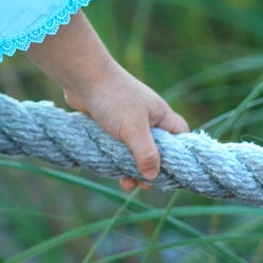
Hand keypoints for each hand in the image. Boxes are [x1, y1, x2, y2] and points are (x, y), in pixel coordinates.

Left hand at [62, 62, 190, 192]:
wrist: (82, 78)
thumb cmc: (113, 99)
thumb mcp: (134, 129)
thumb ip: (146, 153)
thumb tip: (153, 177)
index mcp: (161, 116)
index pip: (180, 140)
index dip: (178, 158)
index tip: (170, 176)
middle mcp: (147, 119)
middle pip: (156, 150)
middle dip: (150, 169)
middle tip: (142, 185)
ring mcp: (128, 121)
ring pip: (134, 150)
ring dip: (130, 167)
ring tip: (125, 183)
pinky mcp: (109, 124)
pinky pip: (118, 146)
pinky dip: (116, 158)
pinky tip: (110, 171)